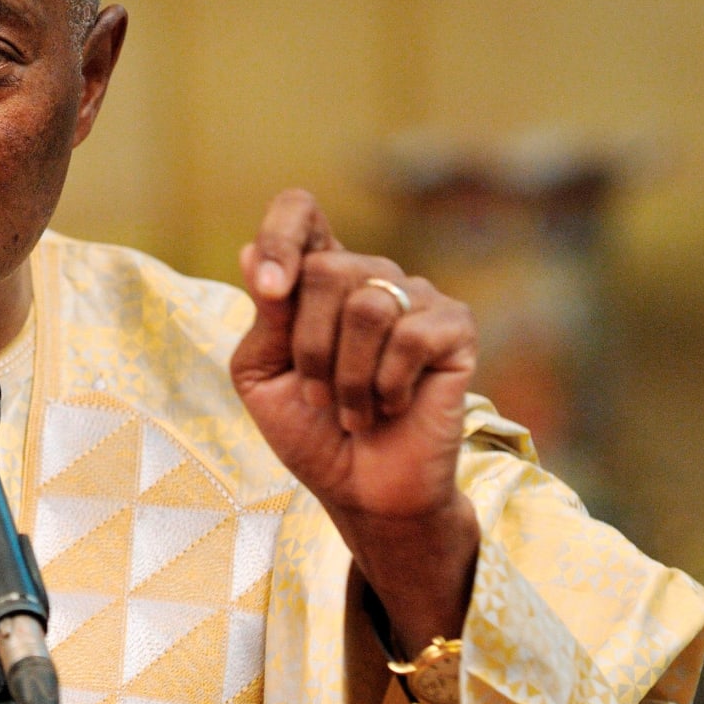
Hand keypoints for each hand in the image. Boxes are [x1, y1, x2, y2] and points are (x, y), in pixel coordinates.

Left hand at [230, 190, 479, 640]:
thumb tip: (249, 252)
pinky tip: (392, 407)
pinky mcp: (454, 327)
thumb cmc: (311, 431)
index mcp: (317, 279)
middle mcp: (368, 276)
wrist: (364, 491)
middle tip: (318, 396)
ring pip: (366, 305)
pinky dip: (388, 384)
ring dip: (347, 376)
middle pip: (325, 268)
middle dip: (309, 347)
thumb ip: (263, 318)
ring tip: (353, 411)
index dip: (280, 236)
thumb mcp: (263, 375)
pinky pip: (411, 335)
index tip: (270, 288)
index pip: (300, 212)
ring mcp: (415, 297)